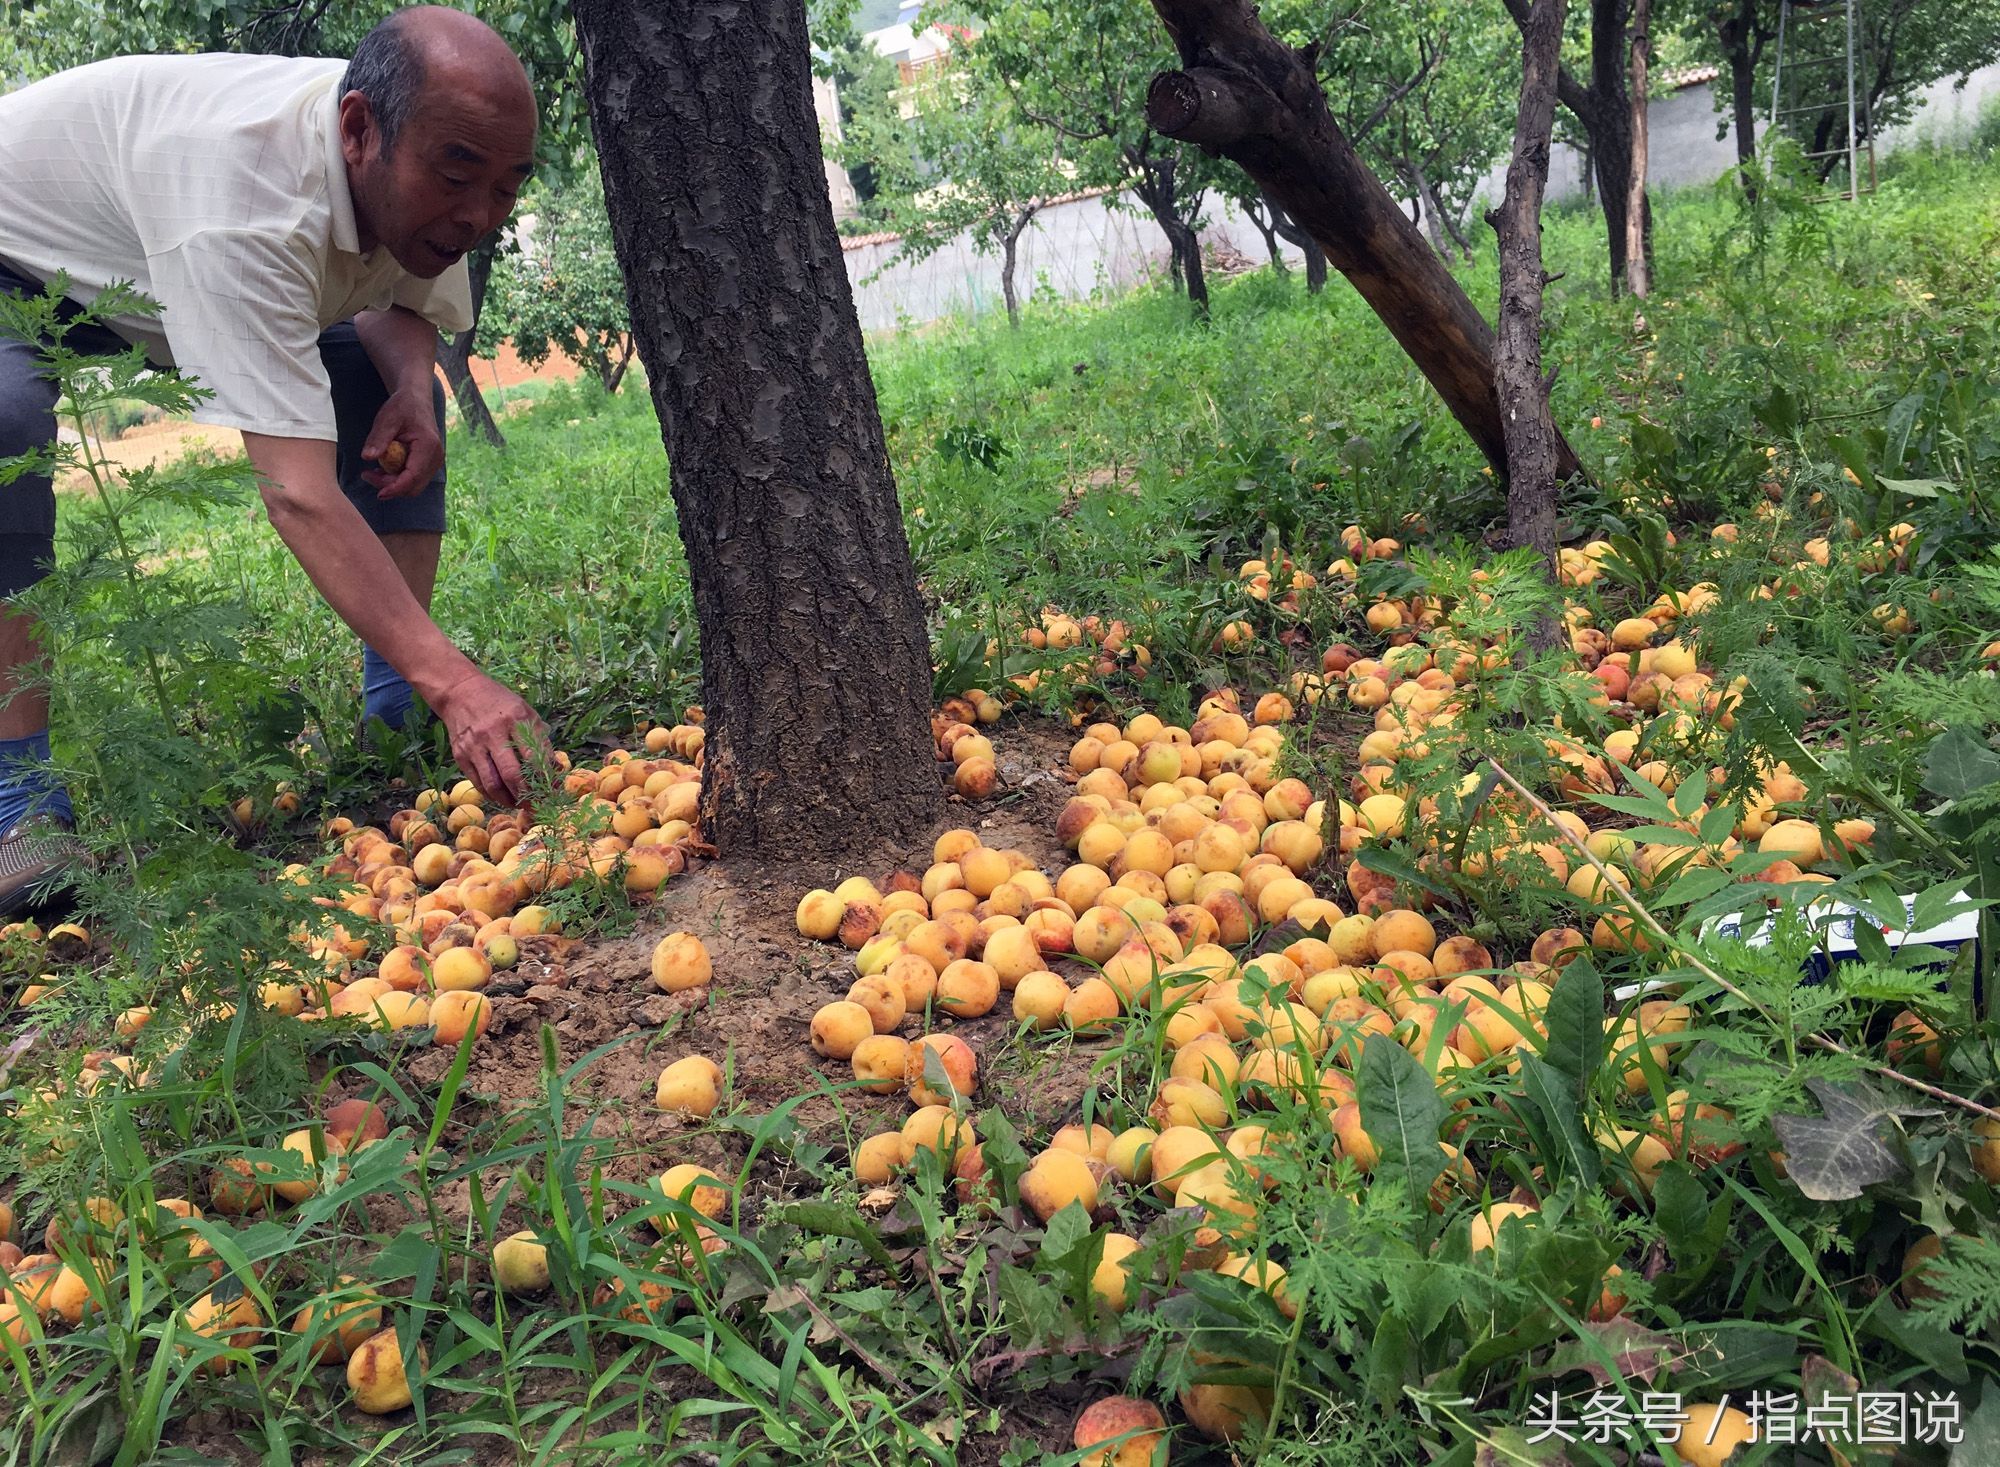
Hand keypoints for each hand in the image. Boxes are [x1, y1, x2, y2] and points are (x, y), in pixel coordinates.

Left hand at [361, 387, 443, 499]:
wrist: (416, 399)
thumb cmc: (403, 406)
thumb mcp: (387, 419)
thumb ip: (378, 438)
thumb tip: (367, 457)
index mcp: (428, 447)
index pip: (413, 477)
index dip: (395, 488)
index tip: (378, 492)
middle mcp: (435, 458)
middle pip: (414, 486)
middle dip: (391, 487)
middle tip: (367, 475)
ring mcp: (434, 462)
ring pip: (414, 486)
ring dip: (393, 484)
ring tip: (373, 471)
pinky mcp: (428, 463)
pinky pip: (414, 479)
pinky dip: (398, 479)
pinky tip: (383, 469)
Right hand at [429, 669, 548, 806]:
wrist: (460, 692)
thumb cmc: (500, 703)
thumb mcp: (525, 712)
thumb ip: (541, 739)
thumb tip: (556, 770)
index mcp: (515, 719)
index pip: (534, 756)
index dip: (545, 778)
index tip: (553, 791)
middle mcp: (493, 733)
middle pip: (512, 774)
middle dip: (527, 795)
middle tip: (536, 805)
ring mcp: (474, 745)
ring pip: (493, 783)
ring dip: (509, 799)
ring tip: (519, 804)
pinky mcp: (460, 754)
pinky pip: (478, 782)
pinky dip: (492, 794)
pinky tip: (502, 797)